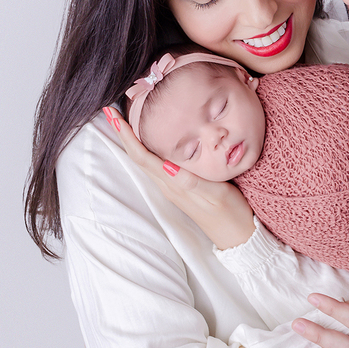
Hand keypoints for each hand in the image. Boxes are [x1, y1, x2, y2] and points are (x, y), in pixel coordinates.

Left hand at [104, 106, 254, 248]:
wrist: (237, 235)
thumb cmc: (230, 213)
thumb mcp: (216, 194)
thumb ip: (191, 181)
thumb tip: (166, 166)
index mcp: (173, 184)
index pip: (142, 156)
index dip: (126, 136)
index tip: (113, 116)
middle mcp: (168, 185)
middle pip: (138, 157)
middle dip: (123, 134)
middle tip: (111, 112)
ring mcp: (173, 188)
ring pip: (145, 161)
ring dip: (132, 141)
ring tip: (124, 122)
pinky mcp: (180, 188)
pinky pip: (156, 166)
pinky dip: (147, 149)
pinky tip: (151, 141)